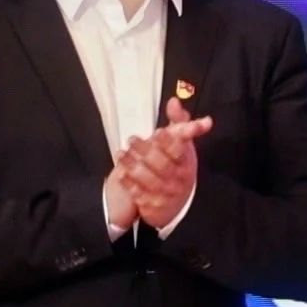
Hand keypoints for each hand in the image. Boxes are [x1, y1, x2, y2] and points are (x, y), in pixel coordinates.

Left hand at [103, 109, 206, 237]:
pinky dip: (129, 183)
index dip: (169, 141)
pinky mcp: (153, 205)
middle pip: (162, 165)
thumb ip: (178, 122)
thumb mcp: (182, 145)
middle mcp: (179, 179)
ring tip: (120, 154)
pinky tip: (120, 173)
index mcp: (187, 162)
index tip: (157, 132)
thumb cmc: (178, 167)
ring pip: (149, 180)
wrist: (177, 204)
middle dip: (146, 151)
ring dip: (133, 166)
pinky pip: (139, 194)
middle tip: (132, 139)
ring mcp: (166, 194)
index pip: (180, 151)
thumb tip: (174, 101)